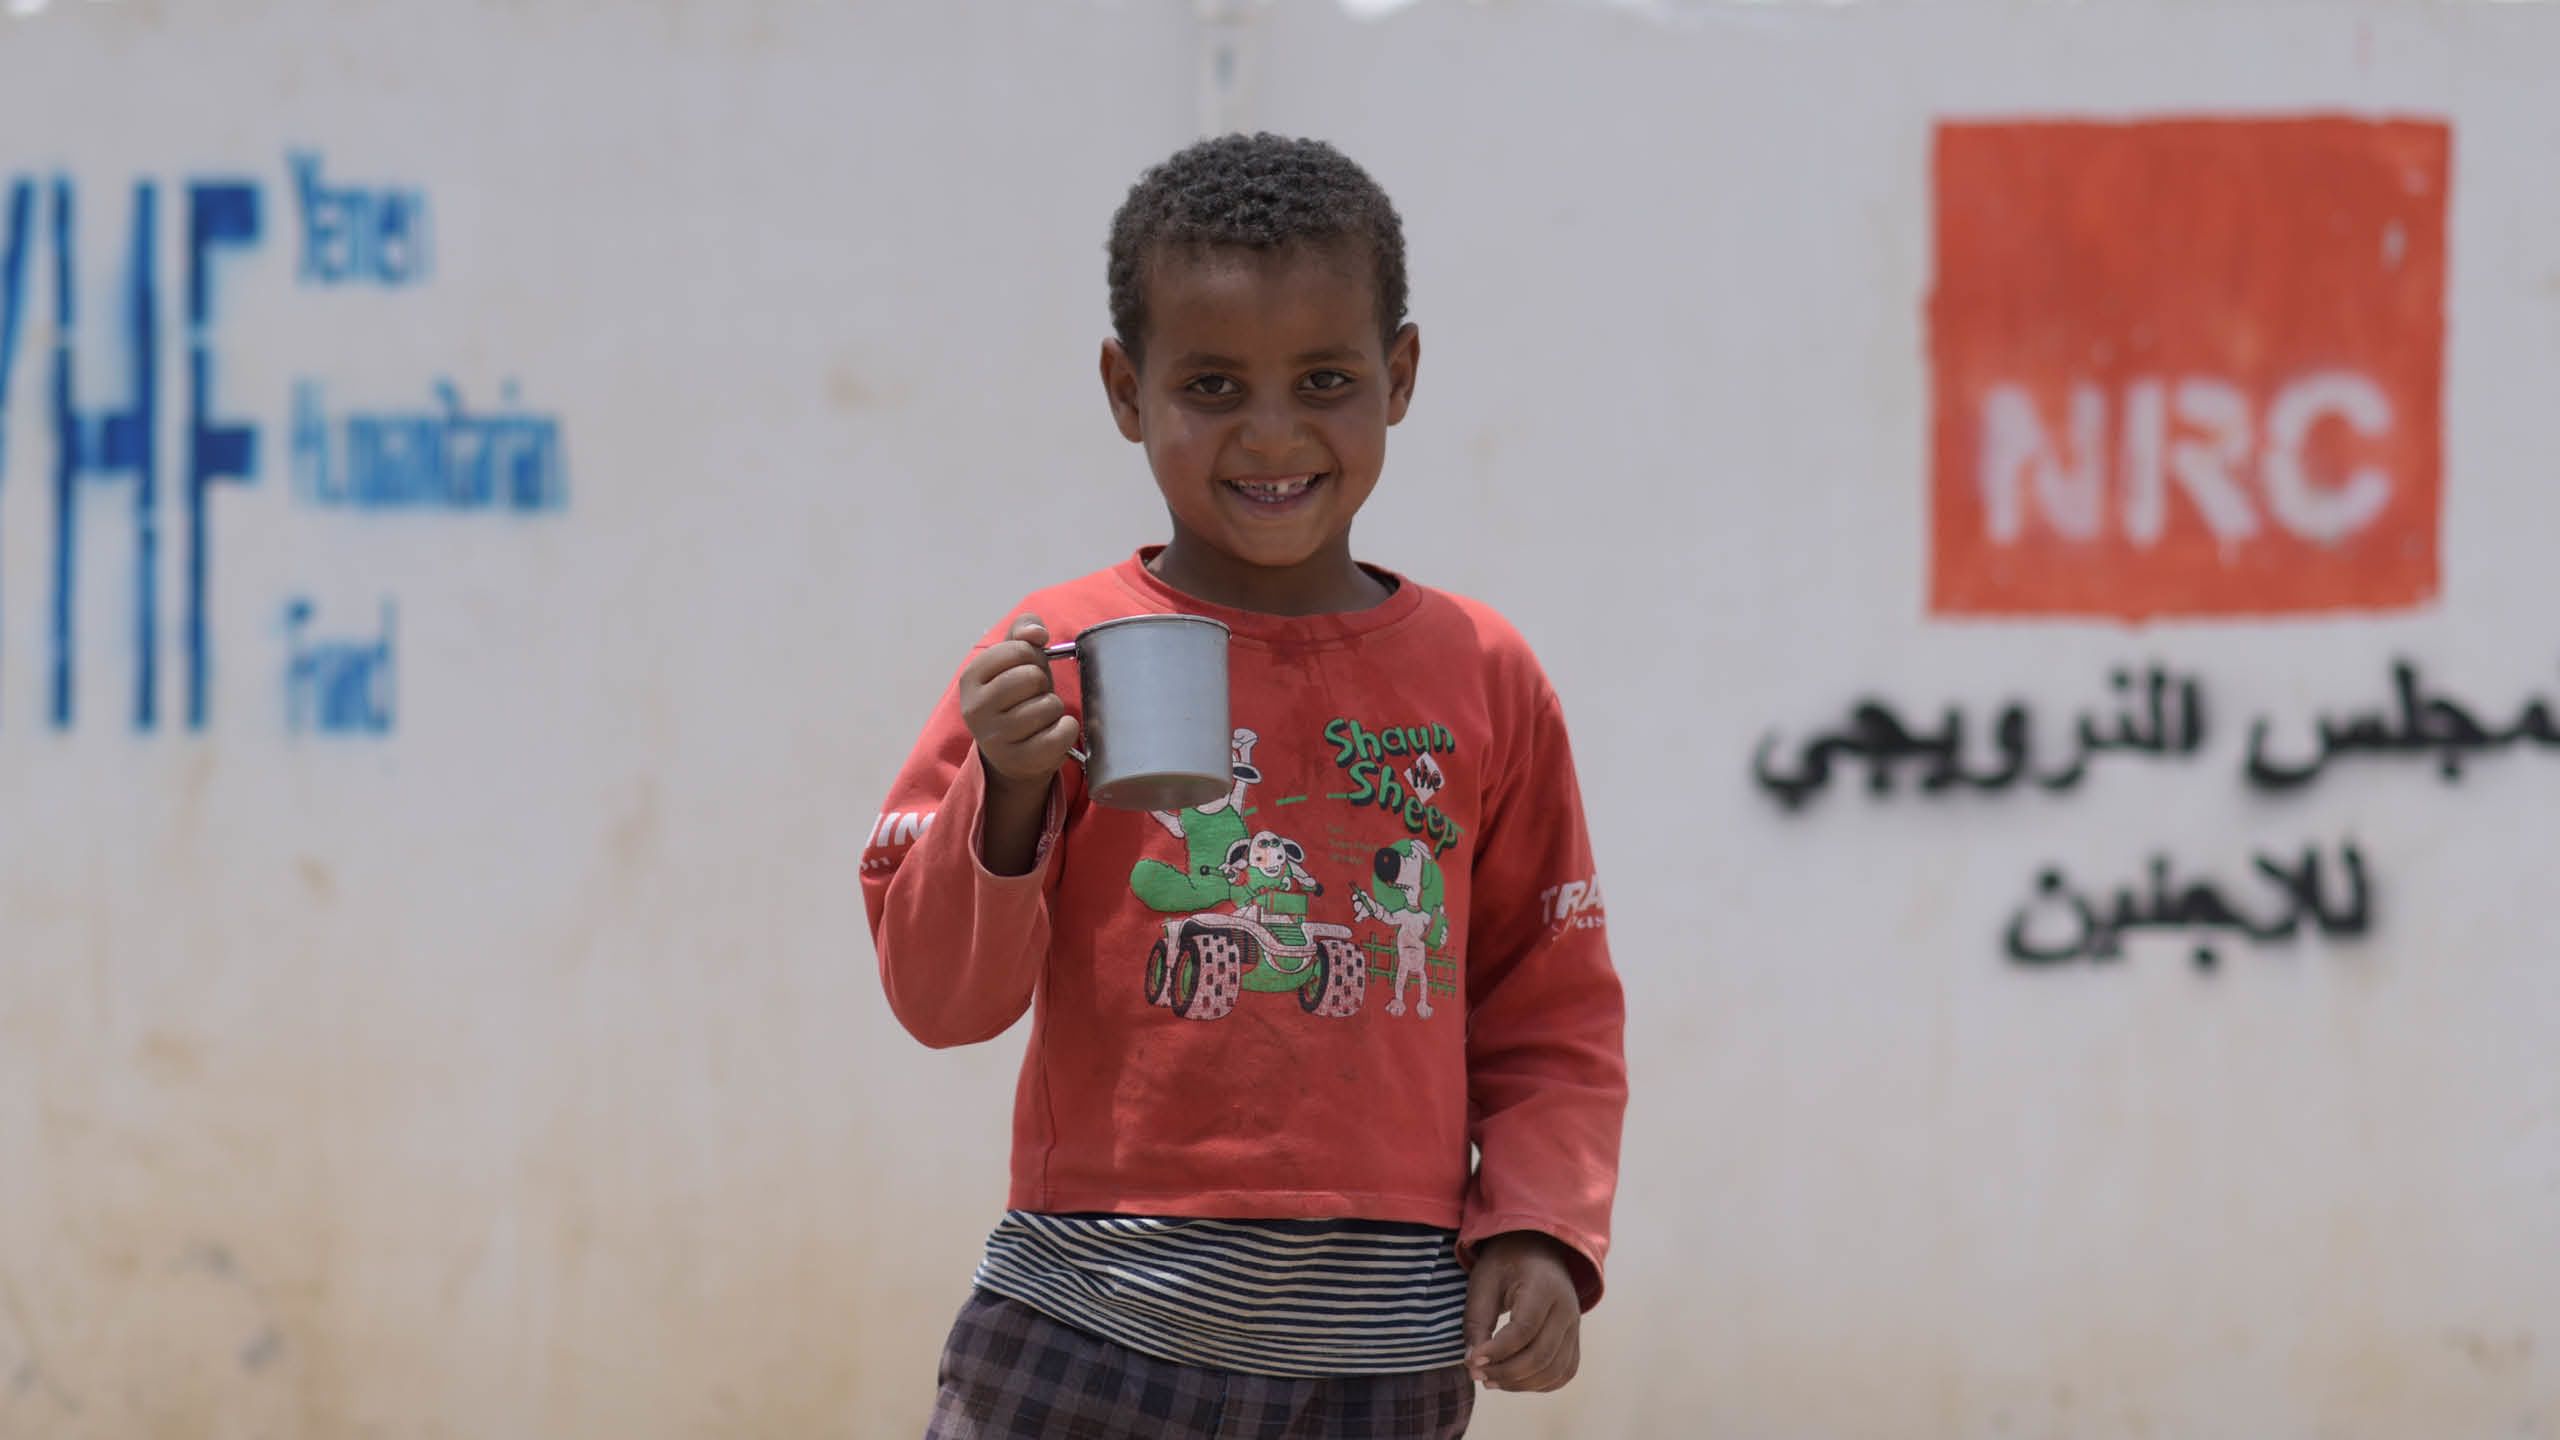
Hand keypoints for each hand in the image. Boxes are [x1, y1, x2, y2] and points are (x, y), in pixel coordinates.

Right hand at [959, 615, 1080, 791]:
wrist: (1011, 752)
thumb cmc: (1016, 697)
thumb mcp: (1014, 660)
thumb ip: (1022, 631)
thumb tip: (1036, 632)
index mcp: (971, 677)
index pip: (1018, 649)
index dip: (1032, 657)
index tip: (1024, 670)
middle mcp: (976, 708)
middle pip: (1032, 677)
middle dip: (1043, 684)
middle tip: (1033, 696)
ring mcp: (995, 737)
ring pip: (1048, 705)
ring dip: (1054, 708)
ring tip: (1041, 716)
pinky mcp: (1019, 760)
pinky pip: (1059, 734)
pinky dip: (1067, 729)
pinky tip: (1054, 731)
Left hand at [1463, 1232, 1582, 1392]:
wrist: (1537, 1250)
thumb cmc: (1505, 1265)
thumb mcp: (1484, 1282)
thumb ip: (1477, 1322)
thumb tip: (1473, 1364)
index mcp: (1544, 1286)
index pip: (1524, 1329)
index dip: (1497, 1350)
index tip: (1471, 1360)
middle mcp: (1567, 1308)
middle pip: (1541, 1355)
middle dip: (1506, 1372)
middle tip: (1477, 1374)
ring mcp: (1575, 1326)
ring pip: (1554, 1371)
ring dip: (1521, 1383)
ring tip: (1491, 1380)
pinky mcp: (1574, 1340)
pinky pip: (1563, 1373)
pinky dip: (1539, 1384)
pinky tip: (1513, 1380)